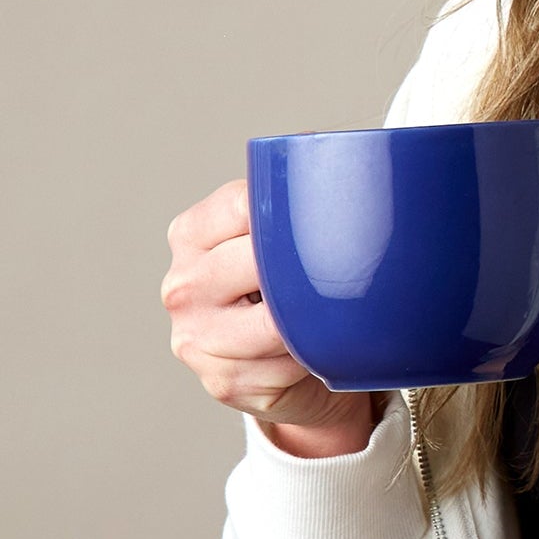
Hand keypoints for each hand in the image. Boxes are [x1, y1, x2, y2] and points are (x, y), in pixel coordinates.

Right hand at [162, 177, 380, 455]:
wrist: (286, 369)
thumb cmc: (287, 288)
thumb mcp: (278, 237)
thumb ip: (297, 200)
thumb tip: (355, 157)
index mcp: (191, 233)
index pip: (244, 205)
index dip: (295, 211)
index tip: (334, 217)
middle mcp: (183, 284)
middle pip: (258, 263)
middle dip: (307, 269)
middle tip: (347, 269)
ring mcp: (196, 338)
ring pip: (274, 322)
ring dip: (314, 319)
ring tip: (335, 310)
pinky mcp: (223, 382)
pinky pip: (285, 365)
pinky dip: (313, 357)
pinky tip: (320, 348)